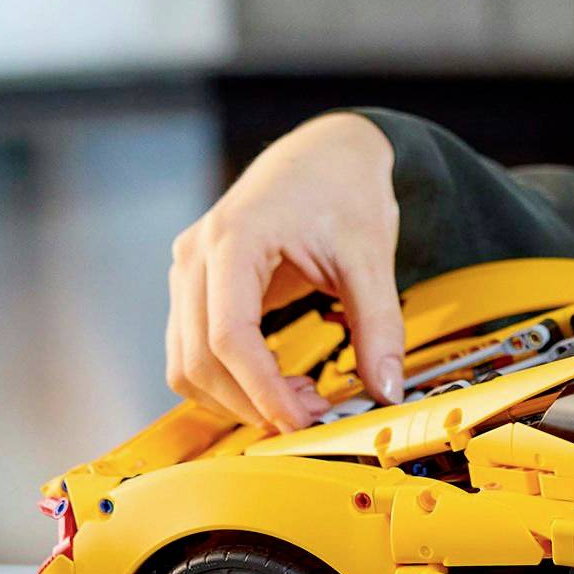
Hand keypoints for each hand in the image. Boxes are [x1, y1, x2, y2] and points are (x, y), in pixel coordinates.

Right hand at [165, 112, 405, 432]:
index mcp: (234, 237)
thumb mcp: (371, 255)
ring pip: (186, 364)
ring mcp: (187, 271)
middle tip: (312, 414)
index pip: (229, 336)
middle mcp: (196, 255)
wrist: (326, 152)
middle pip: (199, 359)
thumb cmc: (342, 189)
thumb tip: (388, 390)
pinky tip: (277, 379)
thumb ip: (379, 325)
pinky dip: (227, 380)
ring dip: (236, 397)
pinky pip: (191, 352)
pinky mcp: (193, 286)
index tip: (303, 420)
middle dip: (252, 401)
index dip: (262, 390)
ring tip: (300, 396)